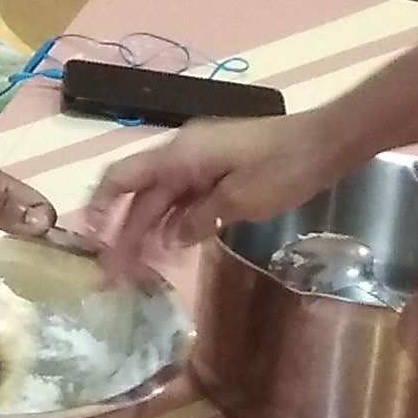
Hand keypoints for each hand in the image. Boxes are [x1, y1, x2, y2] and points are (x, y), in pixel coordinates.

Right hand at [92, 113, 336, 282]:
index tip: (90, 239)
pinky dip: (174, 224)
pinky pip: (186, 199)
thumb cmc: (282, 168)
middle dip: (124, 231)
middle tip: (114, 273)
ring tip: (137, 270)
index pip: (123, 177)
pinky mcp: (219, 173)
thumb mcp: (238, 200)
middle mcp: (183, 155)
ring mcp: (202, 163)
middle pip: (141, 194)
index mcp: (180, 154)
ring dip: (148, 231)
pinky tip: (170, 251)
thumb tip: (167, 239)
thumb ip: (198, 219)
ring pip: (163, 199)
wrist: (327, 144)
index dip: (101, 206)